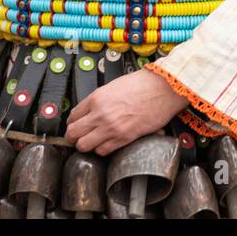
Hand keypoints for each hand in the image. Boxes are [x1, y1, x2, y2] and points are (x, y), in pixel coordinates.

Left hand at [65, 68, 188, 155]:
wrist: (164, 89)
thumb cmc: (143, 84)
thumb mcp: (114, 86)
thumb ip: (99, 100)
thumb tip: (90, 112)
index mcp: (96, 98)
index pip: (72, 117)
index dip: (73, 123)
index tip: (76, 125)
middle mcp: (100, 114)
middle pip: (72, 134)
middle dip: (73, 137)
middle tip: (79, 137)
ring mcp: (111, 128)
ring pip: (84, 146)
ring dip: (87, 145)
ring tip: (93, 142)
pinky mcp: (124, 138)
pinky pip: (102, 151)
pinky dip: (102, 150)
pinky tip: (107, 143)